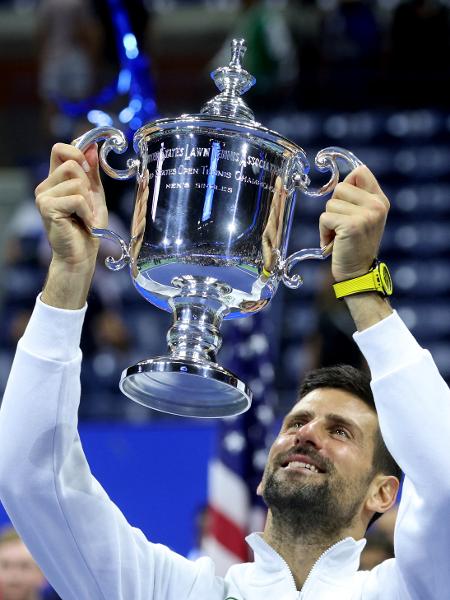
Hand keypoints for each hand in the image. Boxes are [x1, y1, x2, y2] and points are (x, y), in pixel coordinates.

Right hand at [35, 142, 106, 274]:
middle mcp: (45, 186)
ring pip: (77, 182)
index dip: (77, 152)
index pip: (59, 149)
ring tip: (84, 216)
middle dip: (88, 186)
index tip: (89, 169)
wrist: (81, 255)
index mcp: (55, 180)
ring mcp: (43, 196)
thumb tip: (92, 147)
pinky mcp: (47, 207)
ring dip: (88, 202)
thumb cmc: (88, 228)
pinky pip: (77, 199)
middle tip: (87, 207)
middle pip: (72, 164)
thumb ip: (92, 173)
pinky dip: (86, 212)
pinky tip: (83, 223)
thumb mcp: (95, 196)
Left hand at [319, 165, 389, 282]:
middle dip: (333, 207)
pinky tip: (334, 242)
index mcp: (380, 200)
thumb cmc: (355, 245)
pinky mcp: (353, 225)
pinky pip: (325, 218)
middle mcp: (377, 205)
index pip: (361, 171)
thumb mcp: (363, 218)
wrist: (358, 273)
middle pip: (340, 188)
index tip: (342, 197)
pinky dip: (324, 232)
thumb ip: (357, 199)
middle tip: (341, 225)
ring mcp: (367, 215)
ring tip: (338, 236)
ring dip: (327, 222)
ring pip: (330, 204)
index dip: (346, 181)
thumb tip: (340, 182)